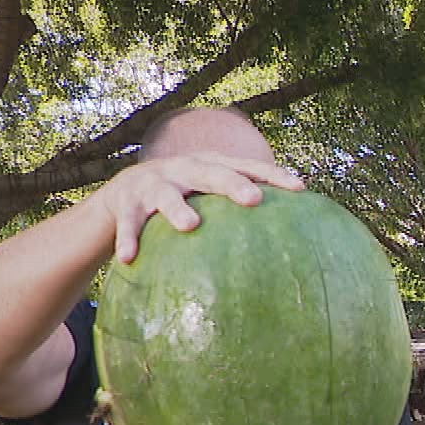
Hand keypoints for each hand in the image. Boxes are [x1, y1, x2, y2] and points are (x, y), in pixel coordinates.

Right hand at [90, 154, 304, 264]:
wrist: (125, 192)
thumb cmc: (186, 197)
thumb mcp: (211, 194)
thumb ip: (242, 206)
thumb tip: (295, 237)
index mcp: (210, 165)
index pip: (247, 166)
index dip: (273, 175)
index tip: (300, 188)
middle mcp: (183, 169)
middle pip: (211, 173)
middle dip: (233, 184)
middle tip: (253, 199)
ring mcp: (154, 185)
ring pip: (167, 196)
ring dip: (177, 209)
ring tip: (190, 225)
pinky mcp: (127, 205)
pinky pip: (129, 223)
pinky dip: (128, 239)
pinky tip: (129, 259)